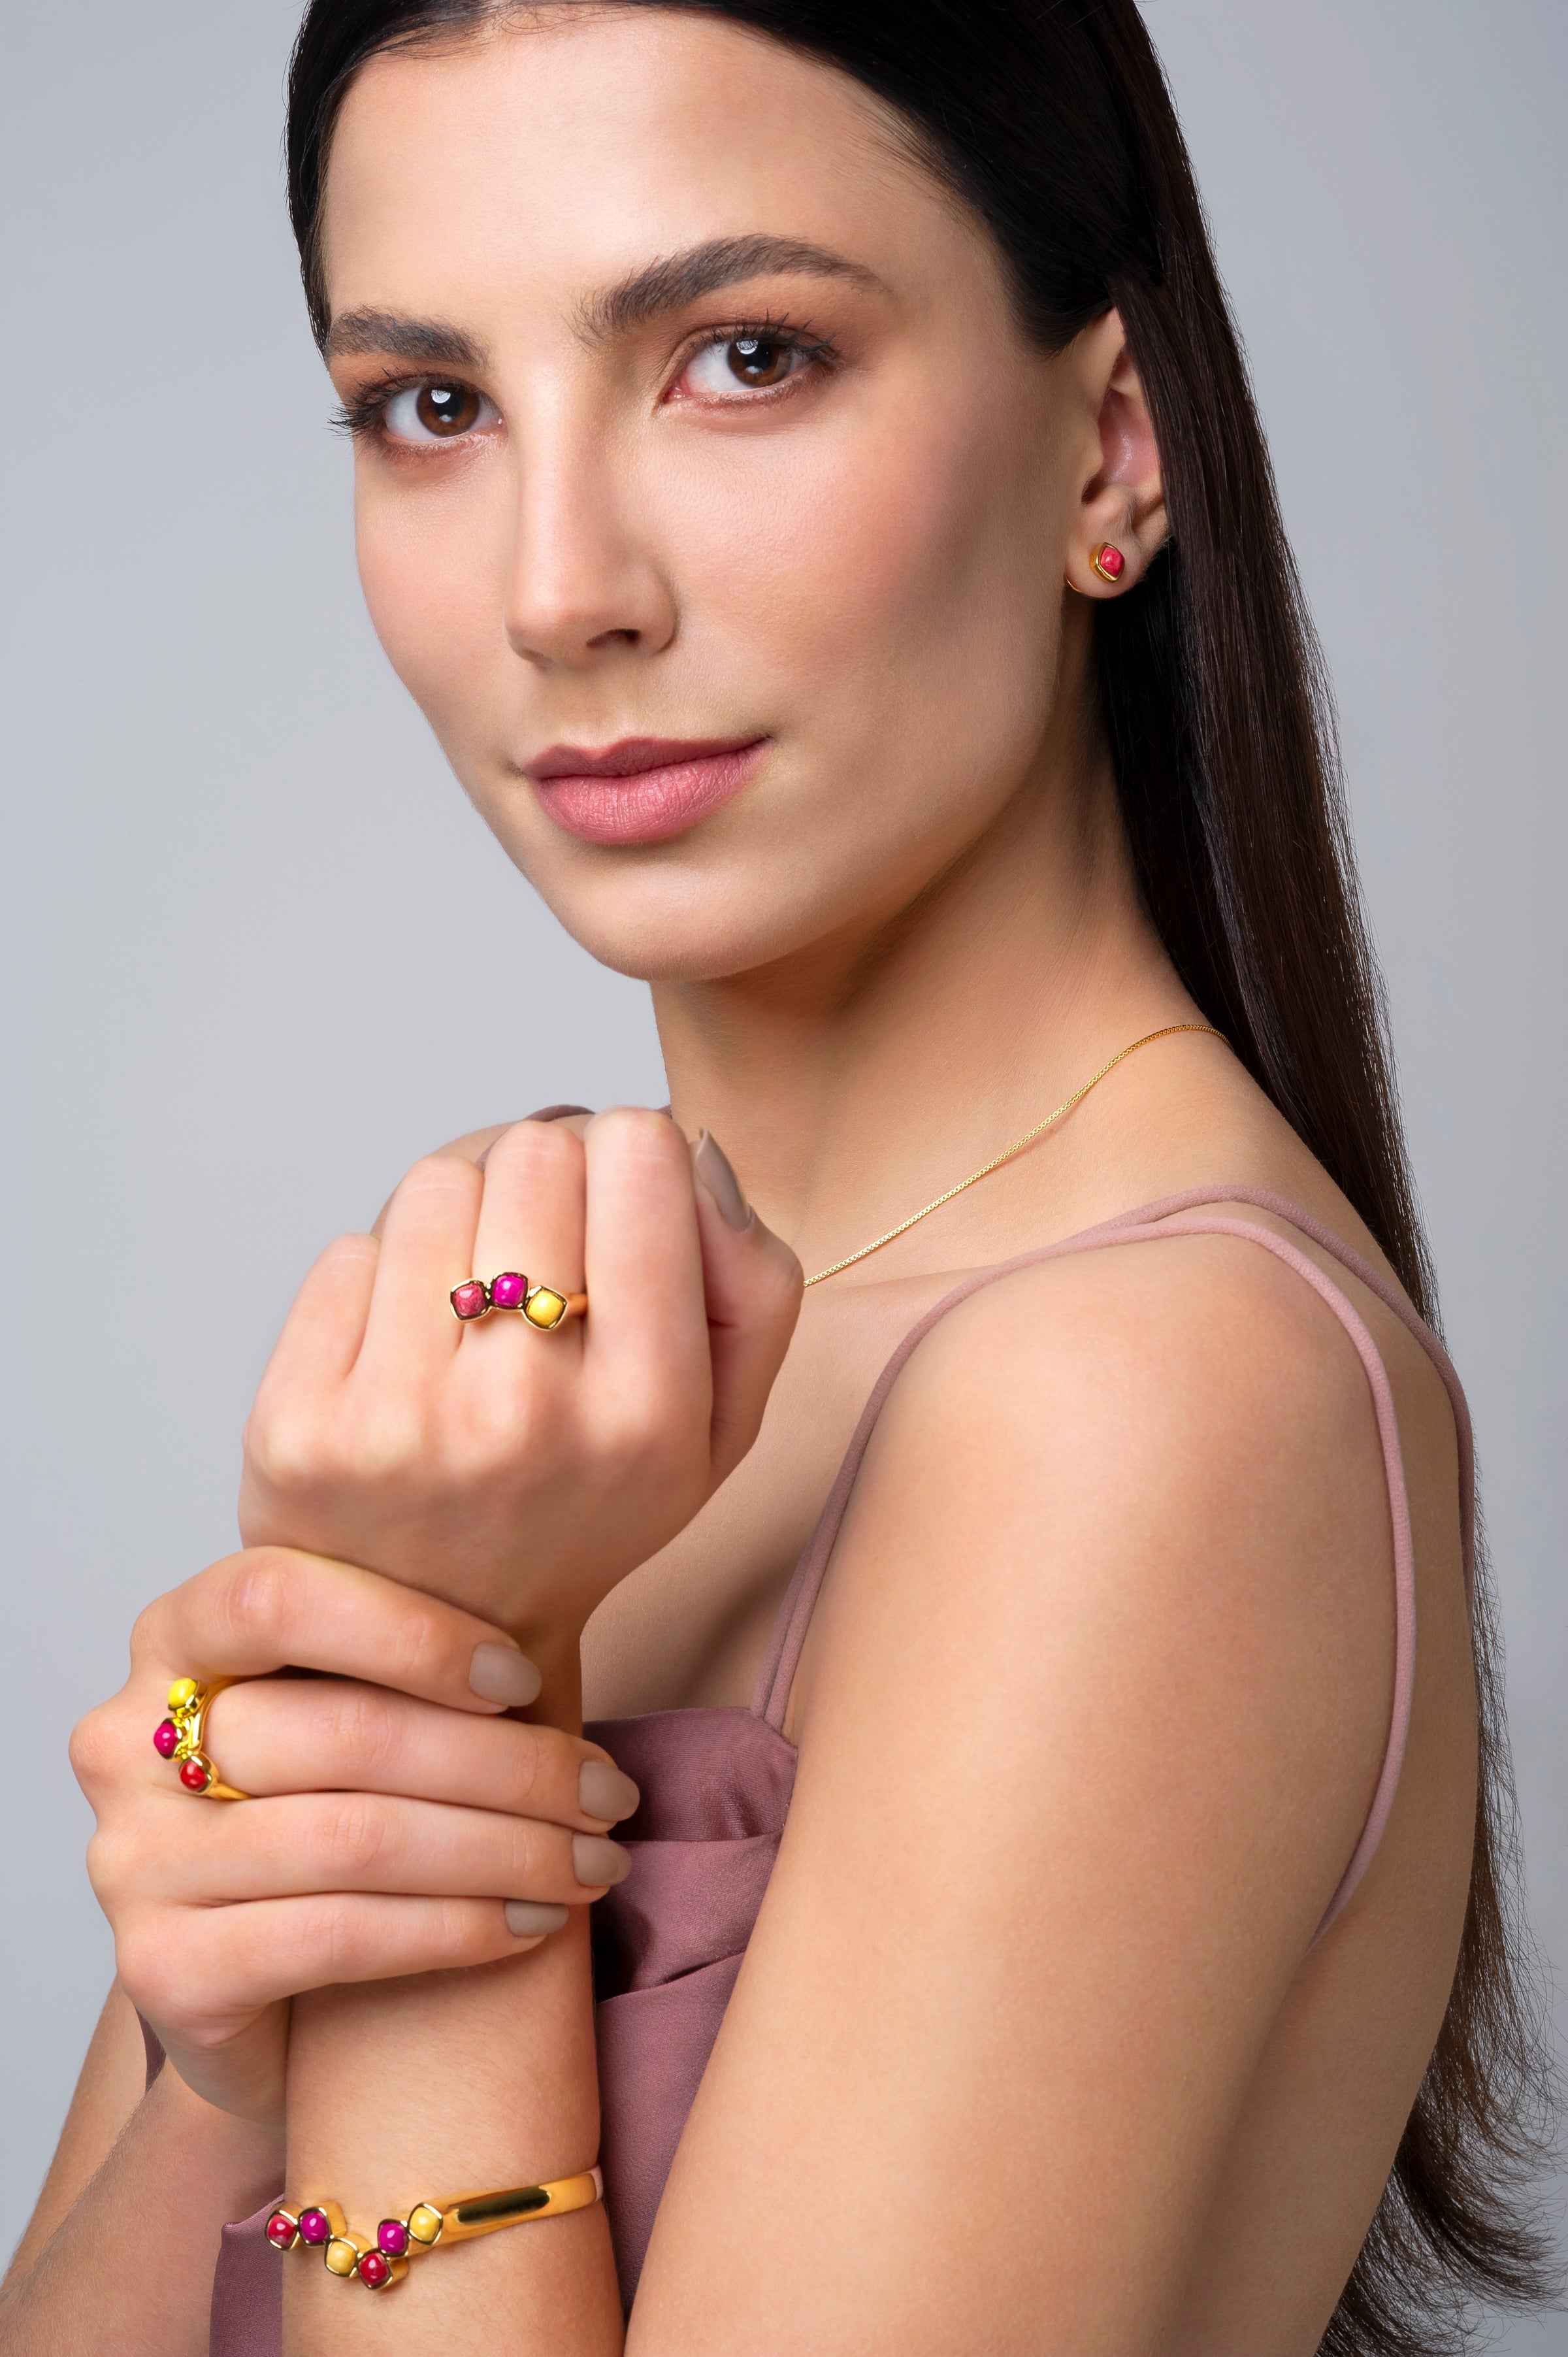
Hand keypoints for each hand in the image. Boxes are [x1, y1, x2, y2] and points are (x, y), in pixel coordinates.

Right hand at [69, 1547, 639, 2128]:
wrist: (276, 2008)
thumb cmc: (342, 1815)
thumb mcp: (364, 1710)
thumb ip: (411, 1654)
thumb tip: (553, 1605)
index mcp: (172, 1640)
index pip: (274, 1595)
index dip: (411, 1631)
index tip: (526, 1675)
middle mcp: (122, 1740)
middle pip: (343, 1731)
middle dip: (508, 1764)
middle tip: (610, 1793)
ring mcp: (130, 1859)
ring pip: (357, 1837)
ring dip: (507, 1850)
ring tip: (596, 1861)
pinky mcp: (161, 1969)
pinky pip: (341, 1933)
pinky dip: (458, 1927)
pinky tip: (533, 1924)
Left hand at [238, 1109, 800, 1642]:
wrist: (440, 1654)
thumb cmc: (589, 1506)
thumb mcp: (721, 1426)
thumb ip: (755, 1284)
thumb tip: (696, 1156)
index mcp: (647, 1413)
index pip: (638, 1154)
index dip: (632, 1155)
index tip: (621, 1207)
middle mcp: (524, 1415)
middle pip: (534, 1150)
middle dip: (546, 1181)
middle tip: (545, 1252)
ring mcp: (399, 1420)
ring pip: (435, 1183)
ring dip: (461, 1221)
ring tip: (475, 1302)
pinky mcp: (298, 1422)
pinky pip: (349, 1249)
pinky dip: (382, 1277)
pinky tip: (405, 1350)